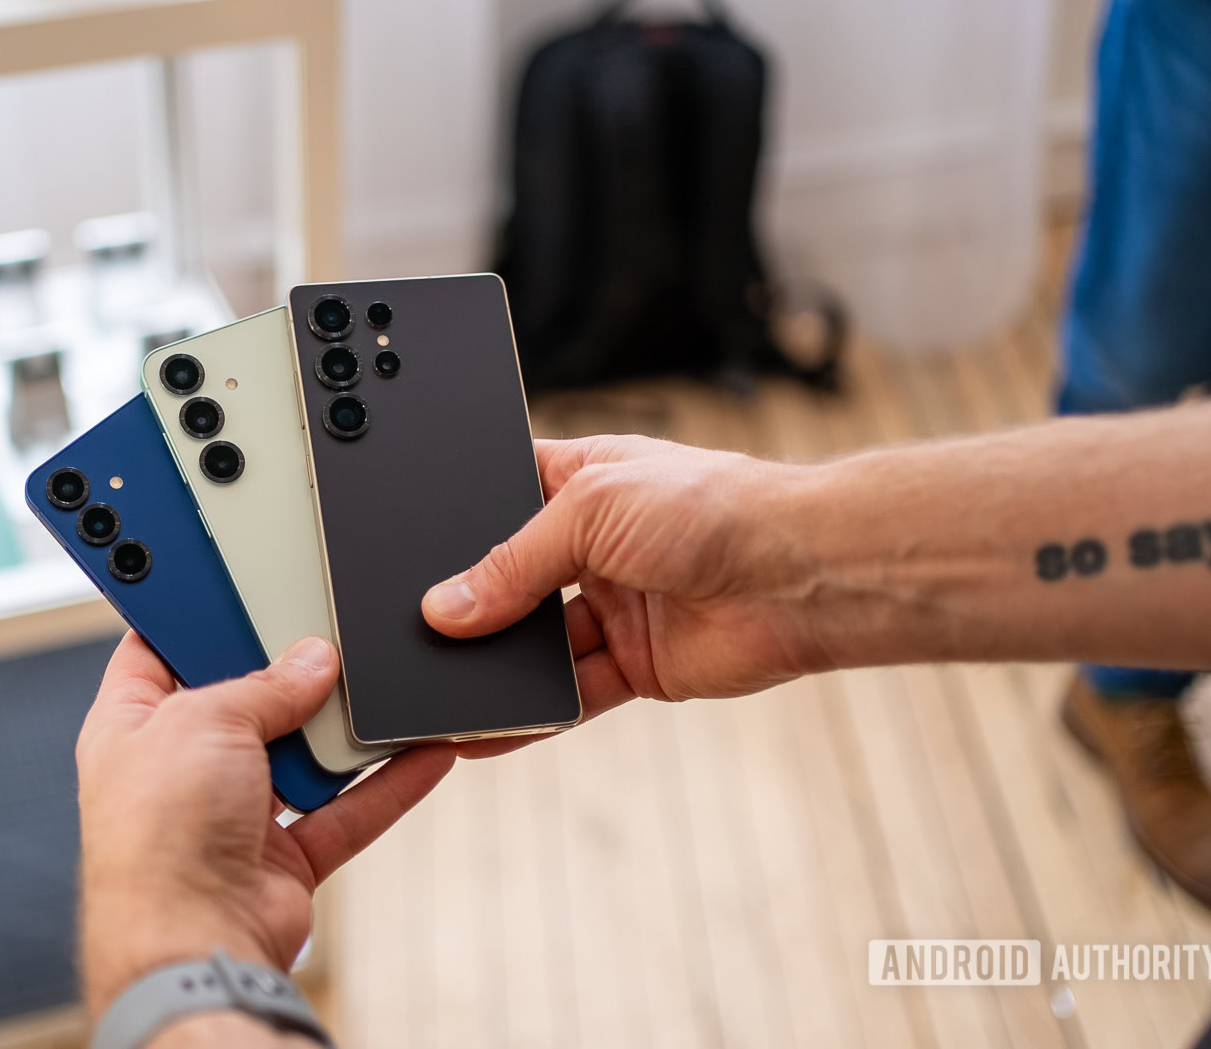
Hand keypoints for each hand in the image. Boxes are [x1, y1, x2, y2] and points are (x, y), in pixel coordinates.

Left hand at [75, 632, 455, 1015]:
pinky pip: (344, 810)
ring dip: (339, 729)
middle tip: (321, 628)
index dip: (190, 612)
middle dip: (282, 670)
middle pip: (241, 698)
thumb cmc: (158, 838)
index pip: (156, 648)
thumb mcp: (204, 718)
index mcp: (130, 724)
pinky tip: (421, 750)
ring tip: (378, 683)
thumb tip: (311, 662)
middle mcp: (179, 768)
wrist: (193, 942)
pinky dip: (383, 786)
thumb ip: (264, 684)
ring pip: (299, 753)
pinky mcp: (282, 856)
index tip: (229, 577)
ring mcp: (231, 814)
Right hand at [421, 435, 831, 733]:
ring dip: (493, 670)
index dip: (457, 526)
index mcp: (580, 480)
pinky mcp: (635, 666)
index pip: (499, 500)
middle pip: (509, 581)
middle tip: (410, 635)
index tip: (406, 558)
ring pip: (533, 647)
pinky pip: (569, 696)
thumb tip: (445, 609)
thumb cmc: (714, 506)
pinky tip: (485, 730)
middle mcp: (593, 545)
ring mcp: (613, 607)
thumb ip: (512, 563)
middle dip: (468, 609)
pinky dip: (529, 716)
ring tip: (437, 692)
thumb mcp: (590, 510)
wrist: (804, 574)